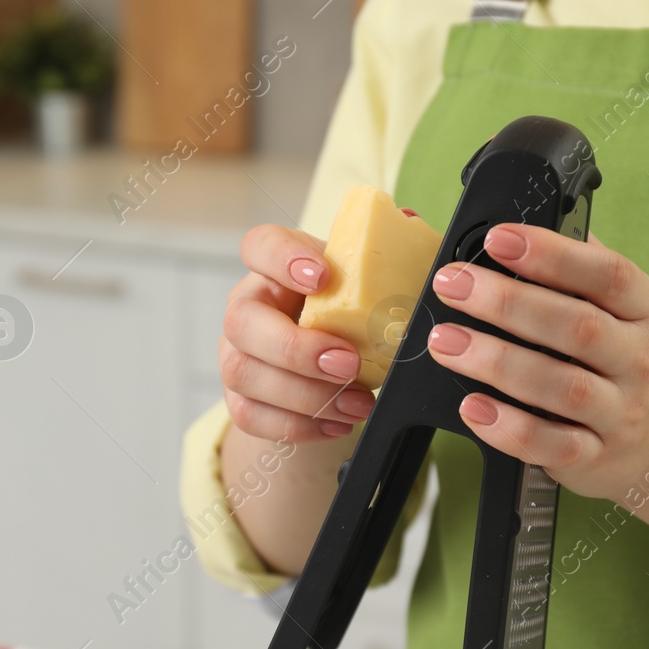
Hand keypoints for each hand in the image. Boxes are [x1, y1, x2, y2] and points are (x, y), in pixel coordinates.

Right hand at [219, 224, 375, 442]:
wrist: (328, 365)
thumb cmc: (348, 315)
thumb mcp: (367, 283)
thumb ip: (385, 257)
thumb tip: (412, 222)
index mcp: (275, 268)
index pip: (260, 245)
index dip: (283, 258)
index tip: (322, 277)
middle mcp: (249, 307)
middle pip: (241, 321)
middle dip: (296, 348)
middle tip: (348, 363)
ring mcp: (237, 354)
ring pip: (244, 374)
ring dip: (305, 395)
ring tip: (357, 403)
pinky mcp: (240, 398)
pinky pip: (250, 416)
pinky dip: (298, 426)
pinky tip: (338, 424)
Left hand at [426, 224, 648, 501]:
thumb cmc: (622, 359)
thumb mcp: (619, 308)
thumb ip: (576, 267)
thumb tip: (517, 222)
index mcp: (641, 310)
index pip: (606, 274)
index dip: (552, 255)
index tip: (499, 239)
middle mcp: (636, 359)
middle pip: (575, 328)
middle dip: (507, 303)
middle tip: (452, 285)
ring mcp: (618, 412)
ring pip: (559, 387)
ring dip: (496, 362)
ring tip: (445, 341)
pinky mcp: (594, 457)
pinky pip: (550, 445)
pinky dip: (508, 428)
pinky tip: (473, 407)